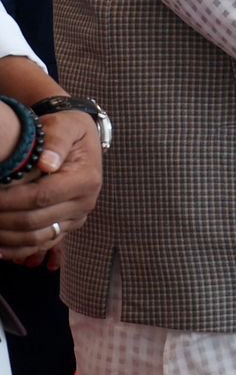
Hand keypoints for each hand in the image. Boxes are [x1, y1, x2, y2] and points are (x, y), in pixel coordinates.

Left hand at [0, 111, 102, 262]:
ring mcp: (76, 218)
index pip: (42, 197)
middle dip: (2, 218)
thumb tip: (46, 163)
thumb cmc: (69, 129)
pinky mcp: (67, 227)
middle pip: (36, 221)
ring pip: (37, 238)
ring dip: (6, 237)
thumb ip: (56, 140)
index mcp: (86, 180)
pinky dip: (17, 250)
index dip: (10, 200)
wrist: (79, 140)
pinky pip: (41, 245)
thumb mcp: (66, 125)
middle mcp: (85, 203)